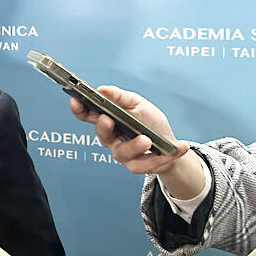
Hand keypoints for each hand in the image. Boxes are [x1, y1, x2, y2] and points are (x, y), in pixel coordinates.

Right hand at [70, 85, 188, 173]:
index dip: (79, 109)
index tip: (76, 101)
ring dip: (134, 145)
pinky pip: (146, 163)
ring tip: (147, 139)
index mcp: (107, 119)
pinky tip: (179, 147)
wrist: (169, 144)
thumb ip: (120, 97)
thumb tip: (103, 89)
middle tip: (108, 119)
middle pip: (102, 134)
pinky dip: (165, 155)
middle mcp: (111, 138)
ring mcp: (122, 153)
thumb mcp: (137, 103)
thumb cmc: (149, 122)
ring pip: (122, 152)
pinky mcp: (136, 166)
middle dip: (103, 127)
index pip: (87, 114)